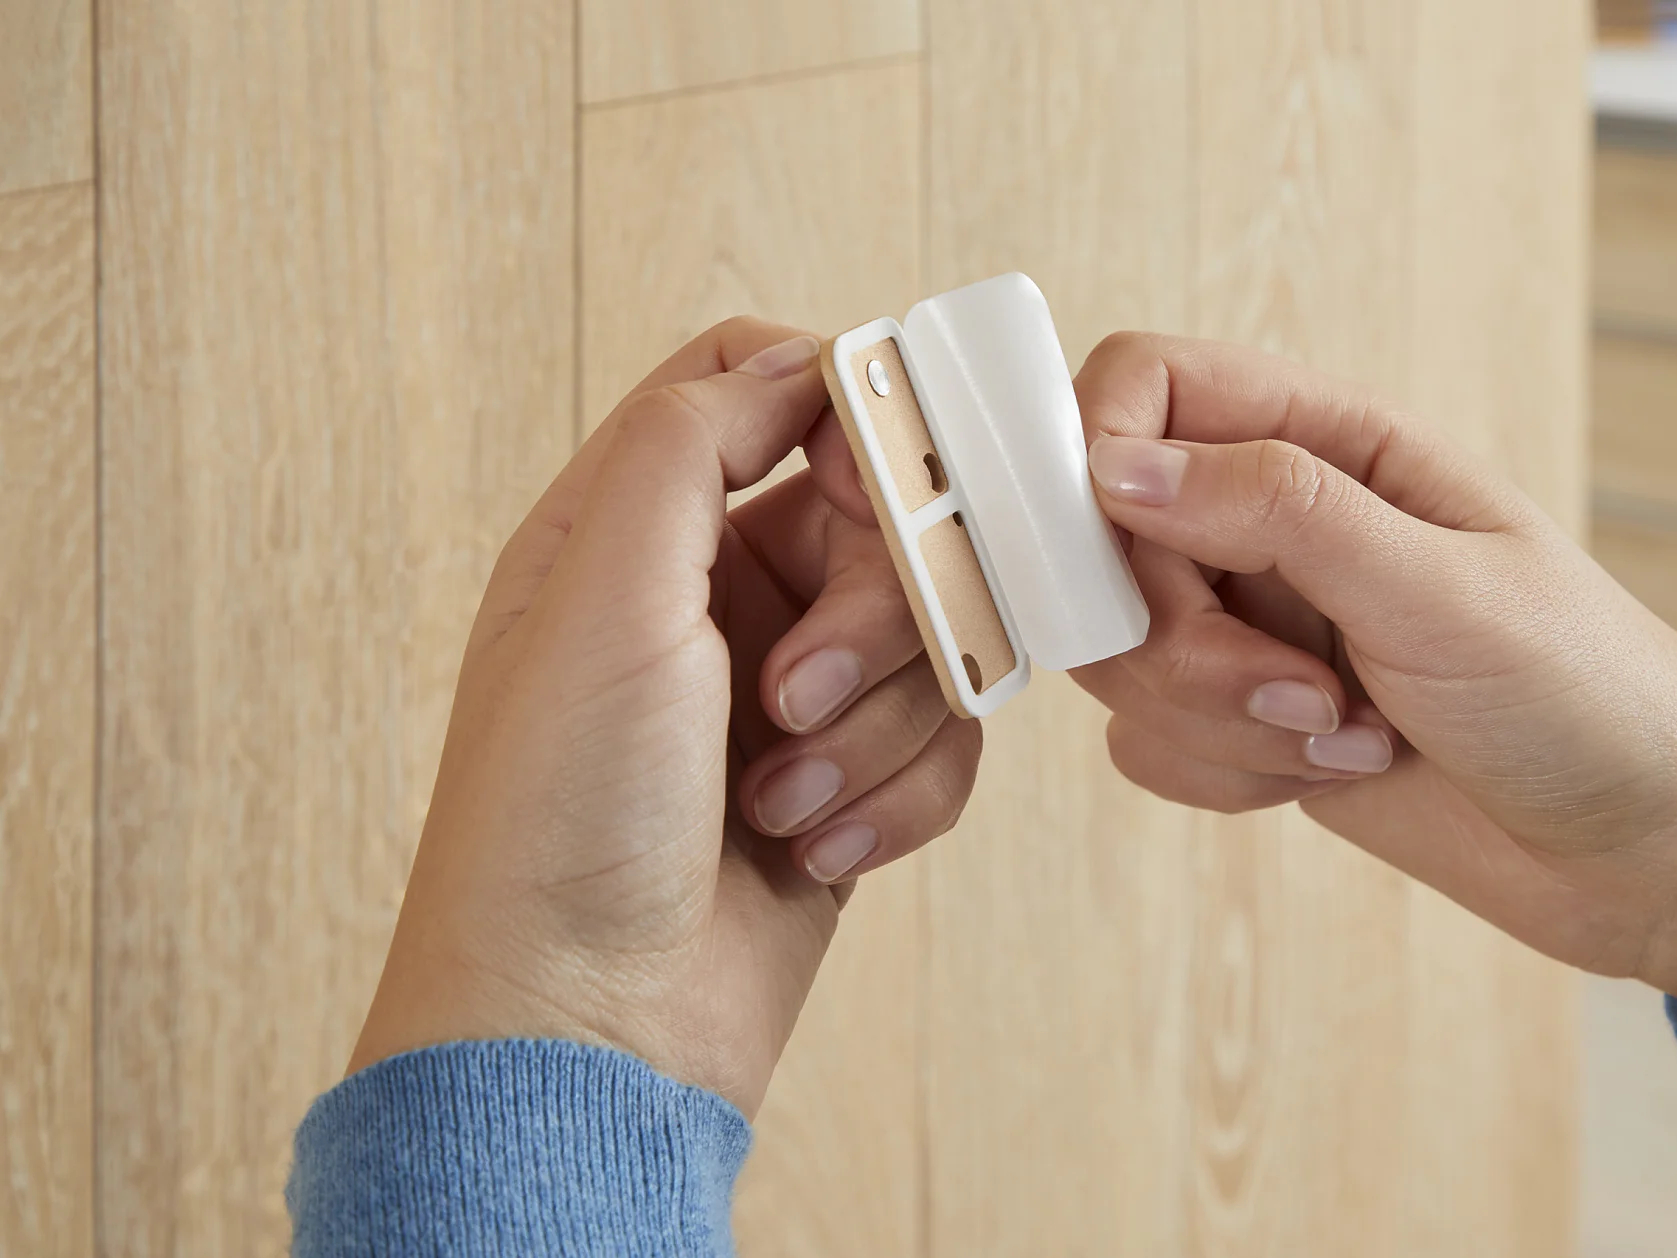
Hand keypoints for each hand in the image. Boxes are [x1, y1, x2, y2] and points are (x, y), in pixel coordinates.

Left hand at [349, 320, 979, 1115]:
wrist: (584, 1034)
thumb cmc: (560, 815)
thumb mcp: (601, 591)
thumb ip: (691, 441)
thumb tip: (801, 361)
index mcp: (633, 527)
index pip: (760, 388)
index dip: (843, 412)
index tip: (880, 485)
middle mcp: (713, 599)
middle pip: (877, 519)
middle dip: (868, 615)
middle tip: (801, 694)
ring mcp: (785, 696)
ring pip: (927, 637)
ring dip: (876, 728)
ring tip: (781, 804)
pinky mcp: (845, 787)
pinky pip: (944, 744)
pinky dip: (896, 800)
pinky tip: (815, 856)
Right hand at [1070, 332, 1676, 1011]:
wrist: (1640, 849)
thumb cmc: (1587, 693)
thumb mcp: (1439, 587)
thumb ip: (1277, 510)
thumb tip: (1117, 465)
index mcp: (1332, 442)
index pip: (1148, 387)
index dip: (1093, 451)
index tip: (1109, 549)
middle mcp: (1276, 523)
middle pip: (1107, 539)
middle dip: (1179, 638)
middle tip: (1293, 689)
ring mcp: (1255, 622)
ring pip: (1122, 651)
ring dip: (1216, 716)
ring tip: (1343, 733)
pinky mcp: (1244, 717)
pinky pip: (1150, 738)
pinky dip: (1227, 772)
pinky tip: (1331, 771)